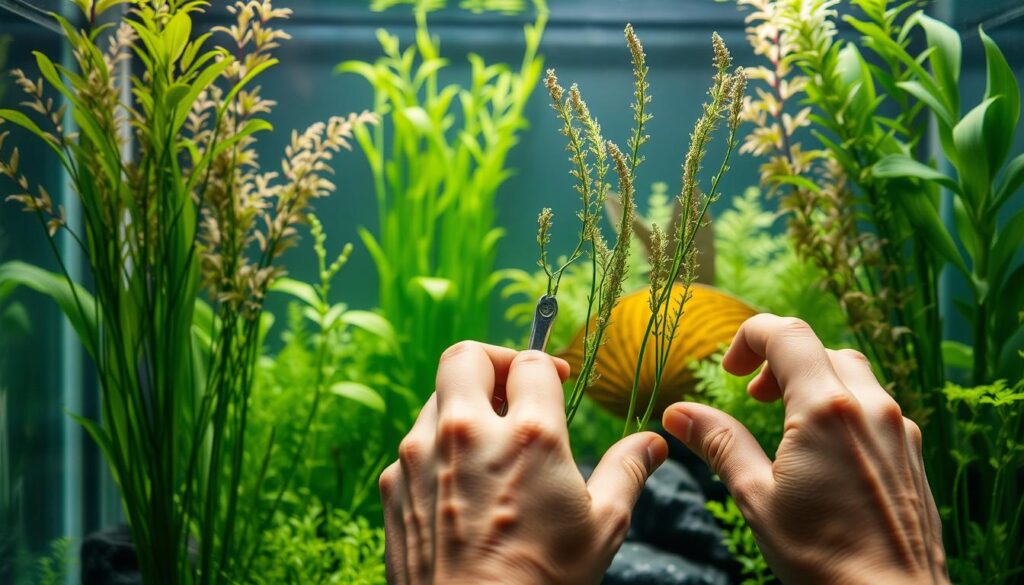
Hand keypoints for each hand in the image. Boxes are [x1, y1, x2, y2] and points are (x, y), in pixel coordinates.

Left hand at [380, 342, 668, 584]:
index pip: (531, 362)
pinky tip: (459, 483)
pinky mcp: (394, 483)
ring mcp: (421, 455)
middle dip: (492, 360)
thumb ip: (627, 471)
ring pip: (436, 398)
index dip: (547, 365)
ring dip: (461, 404)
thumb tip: (653, 442)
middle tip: (511, 386)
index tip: (556, 383)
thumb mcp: (602, 526)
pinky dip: (437, 448)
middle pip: (466, 355)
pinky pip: (414, 444)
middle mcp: (467, 432)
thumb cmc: (544, 580)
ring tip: (487, 440)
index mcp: (528, 435)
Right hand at [663, 314, 947, 584]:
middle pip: (820, 349)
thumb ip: (719, 443)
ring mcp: (898, 428)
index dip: (750, 337)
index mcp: (826, 410)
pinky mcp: (912, 452)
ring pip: (852, 373)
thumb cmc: (822, 556)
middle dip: (779, 360)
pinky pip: (875, 404)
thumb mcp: (757, 497)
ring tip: (785, 421)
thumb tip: (676, 411)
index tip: (729, 370)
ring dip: (812, 379)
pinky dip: (841, 404)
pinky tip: (822, 449)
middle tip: (752, 396)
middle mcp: (870, 407)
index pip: (787, 334)